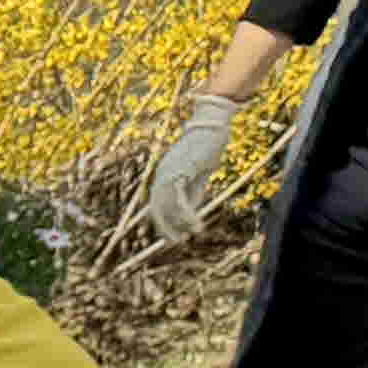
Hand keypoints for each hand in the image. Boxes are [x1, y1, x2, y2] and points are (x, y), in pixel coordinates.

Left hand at [140, 93, 239, 238]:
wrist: (212, 126)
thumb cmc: (207, 147)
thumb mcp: (198, 174)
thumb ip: (192, 191)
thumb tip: (190, 211)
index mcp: (162, 175)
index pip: (156, 204)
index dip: (162, 222)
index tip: (171, 235)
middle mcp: (160, 176)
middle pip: (156, 209)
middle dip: (165, 228)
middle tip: (176, 242)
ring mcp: (167, 174)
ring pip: (166, 208)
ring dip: (178, 225)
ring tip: (189, 236)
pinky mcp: (179, 173)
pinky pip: (179, 201)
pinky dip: (187, 216)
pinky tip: (196, 226)